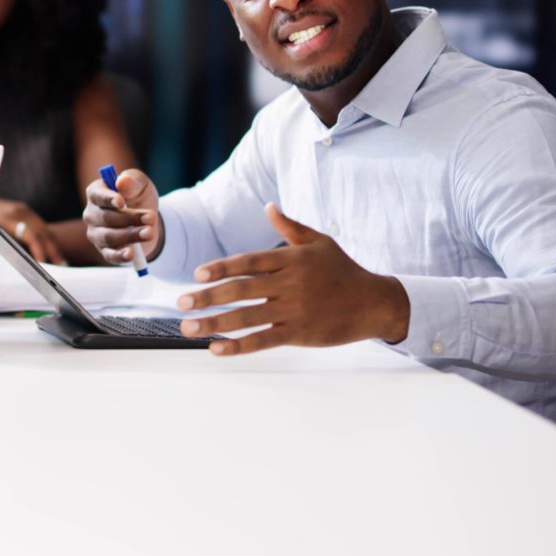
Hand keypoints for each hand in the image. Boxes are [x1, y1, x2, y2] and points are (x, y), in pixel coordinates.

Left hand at [0, 199, 61, 263]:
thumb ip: (2, 249)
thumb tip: (21, 263)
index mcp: (7, 219)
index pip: (30, 234)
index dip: (38, 248)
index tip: (43, 261)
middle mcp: (17, 211)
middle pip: (41, 232)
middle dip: (52, 249)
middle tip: (60, 264)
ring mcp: (23, 209)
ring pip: (44, 228)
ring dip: (53, 245)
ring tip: (60, 261)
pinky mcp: (25, 209)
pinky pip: (40, 224)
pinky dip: (48, 238)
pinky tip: (53, 250)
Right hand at [83, 167, 159, 264]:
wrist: (147, 221)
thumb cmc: (139, 198)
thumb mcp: (141, 185)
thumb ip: (133, 180)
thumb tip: (121, 182)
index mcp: (96, 193)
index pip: (96, 195)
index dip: (107, 198)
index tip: (121, 202)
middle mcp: (91, 214)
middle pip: (105, 217)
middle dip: (129, 218)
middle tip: (151, 218)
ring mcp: (96, 234)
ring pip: (108, 236)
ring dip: (130, 235)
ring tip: (149, 233)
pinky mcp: (105, 250)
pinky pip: (110, 255)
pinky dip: (120, 256)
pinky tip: (130, 254)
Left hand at [173, 203, 408, 355]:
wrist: (374, 303)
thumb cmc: (344, 271)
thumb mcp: (320, 242)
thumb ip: (290, 228)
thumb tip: (268, 207)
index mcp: (291, 260)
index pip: (249, 262)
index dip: (222, 267)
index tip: (198, 274)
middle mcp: (289, 284)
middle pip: (241, 290)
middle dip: (208, 296)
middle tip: (181, 301)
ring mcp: (293, 310)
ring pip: (246, 317)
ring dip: (214, 323)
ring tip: (187, 327)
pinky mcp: (299, 333)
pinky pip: (262, 340)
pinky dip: (238, 346)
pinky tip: (216, 349)